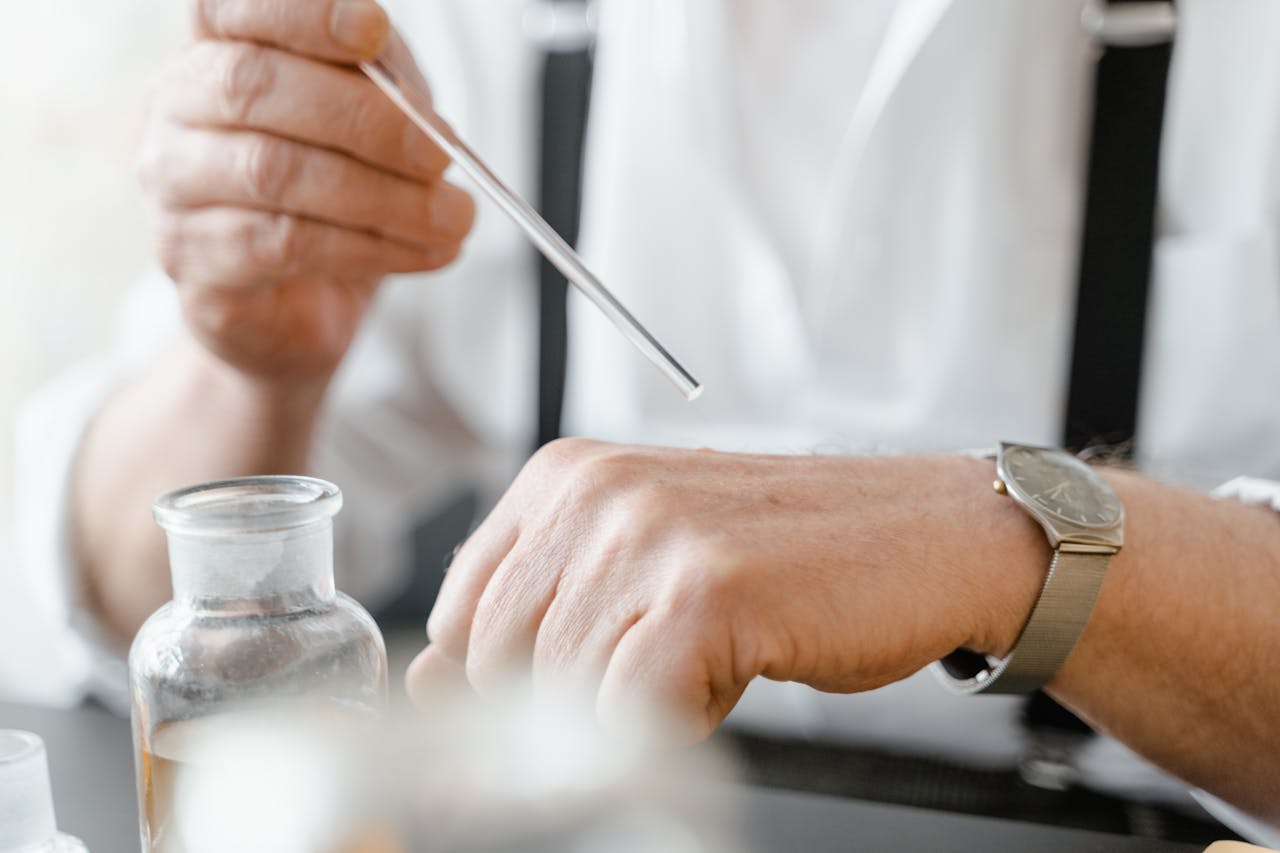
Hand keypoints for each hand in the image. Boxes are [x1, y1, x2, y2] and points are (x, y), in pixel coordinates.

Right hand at [140, 0, 474, 383]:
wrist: (299, 305)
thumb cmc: (333, 194)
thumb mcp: (372, 122)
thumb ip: (383, 87)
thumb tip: (408, 98)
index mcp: (216, 50)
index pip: (230, 6)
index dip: (302, 13)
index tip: (374, 29)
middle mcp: (177, 110)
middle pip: (253, 86)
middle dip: (364, 118)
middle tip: (440, 152)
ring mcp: (174, 190)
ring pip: (274, 173)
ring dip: (383, 196)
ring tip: (453, 217)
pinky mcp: (196, 264)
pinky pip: (284, 245)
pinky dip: (371, 248)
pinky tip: (424, 252)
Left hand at [408, 440, 1048, 738]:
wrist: (925, 537)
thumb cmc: (790, 553)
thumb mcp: (639, 563)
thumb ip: (537, 613)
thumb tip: (433, 681)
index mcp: (563, 476)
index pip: (458, 614)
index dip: (498, 678)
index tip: (552, 695)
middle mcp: (594, 493)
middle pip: (501, 664)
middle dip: (570, 701)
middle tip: (656, 670)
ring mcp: (650, 535)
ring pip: (565, 696)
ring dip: (635, 710)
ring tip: (705, 660)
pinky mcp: (707, 591)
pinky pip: (635, 714)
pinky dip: (676, 725)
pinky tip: (726, 680)